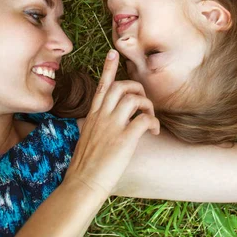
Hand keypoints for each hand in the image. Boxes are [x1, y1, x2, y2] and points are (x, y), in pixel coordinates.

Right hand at [64, 50, 159, 197]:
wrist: (82, 184)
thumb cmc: (85, 166)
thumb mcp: (87, 138)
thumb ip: (96, 126)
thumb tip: (104, 122)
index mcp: (92, 115)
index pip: (101, 85)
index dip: (109, 68)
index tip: (113, 52)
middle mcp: (102, 116)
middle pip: (122, 87)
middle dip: (138, 89)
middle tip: (144, 103)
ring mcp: (113, 126)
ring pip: (135, 99)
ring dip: (147, 106)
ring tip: (150, 119)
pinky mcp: (125, 139)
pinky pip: (144, 119)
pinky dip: (153, 123)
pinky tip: (154, 132)